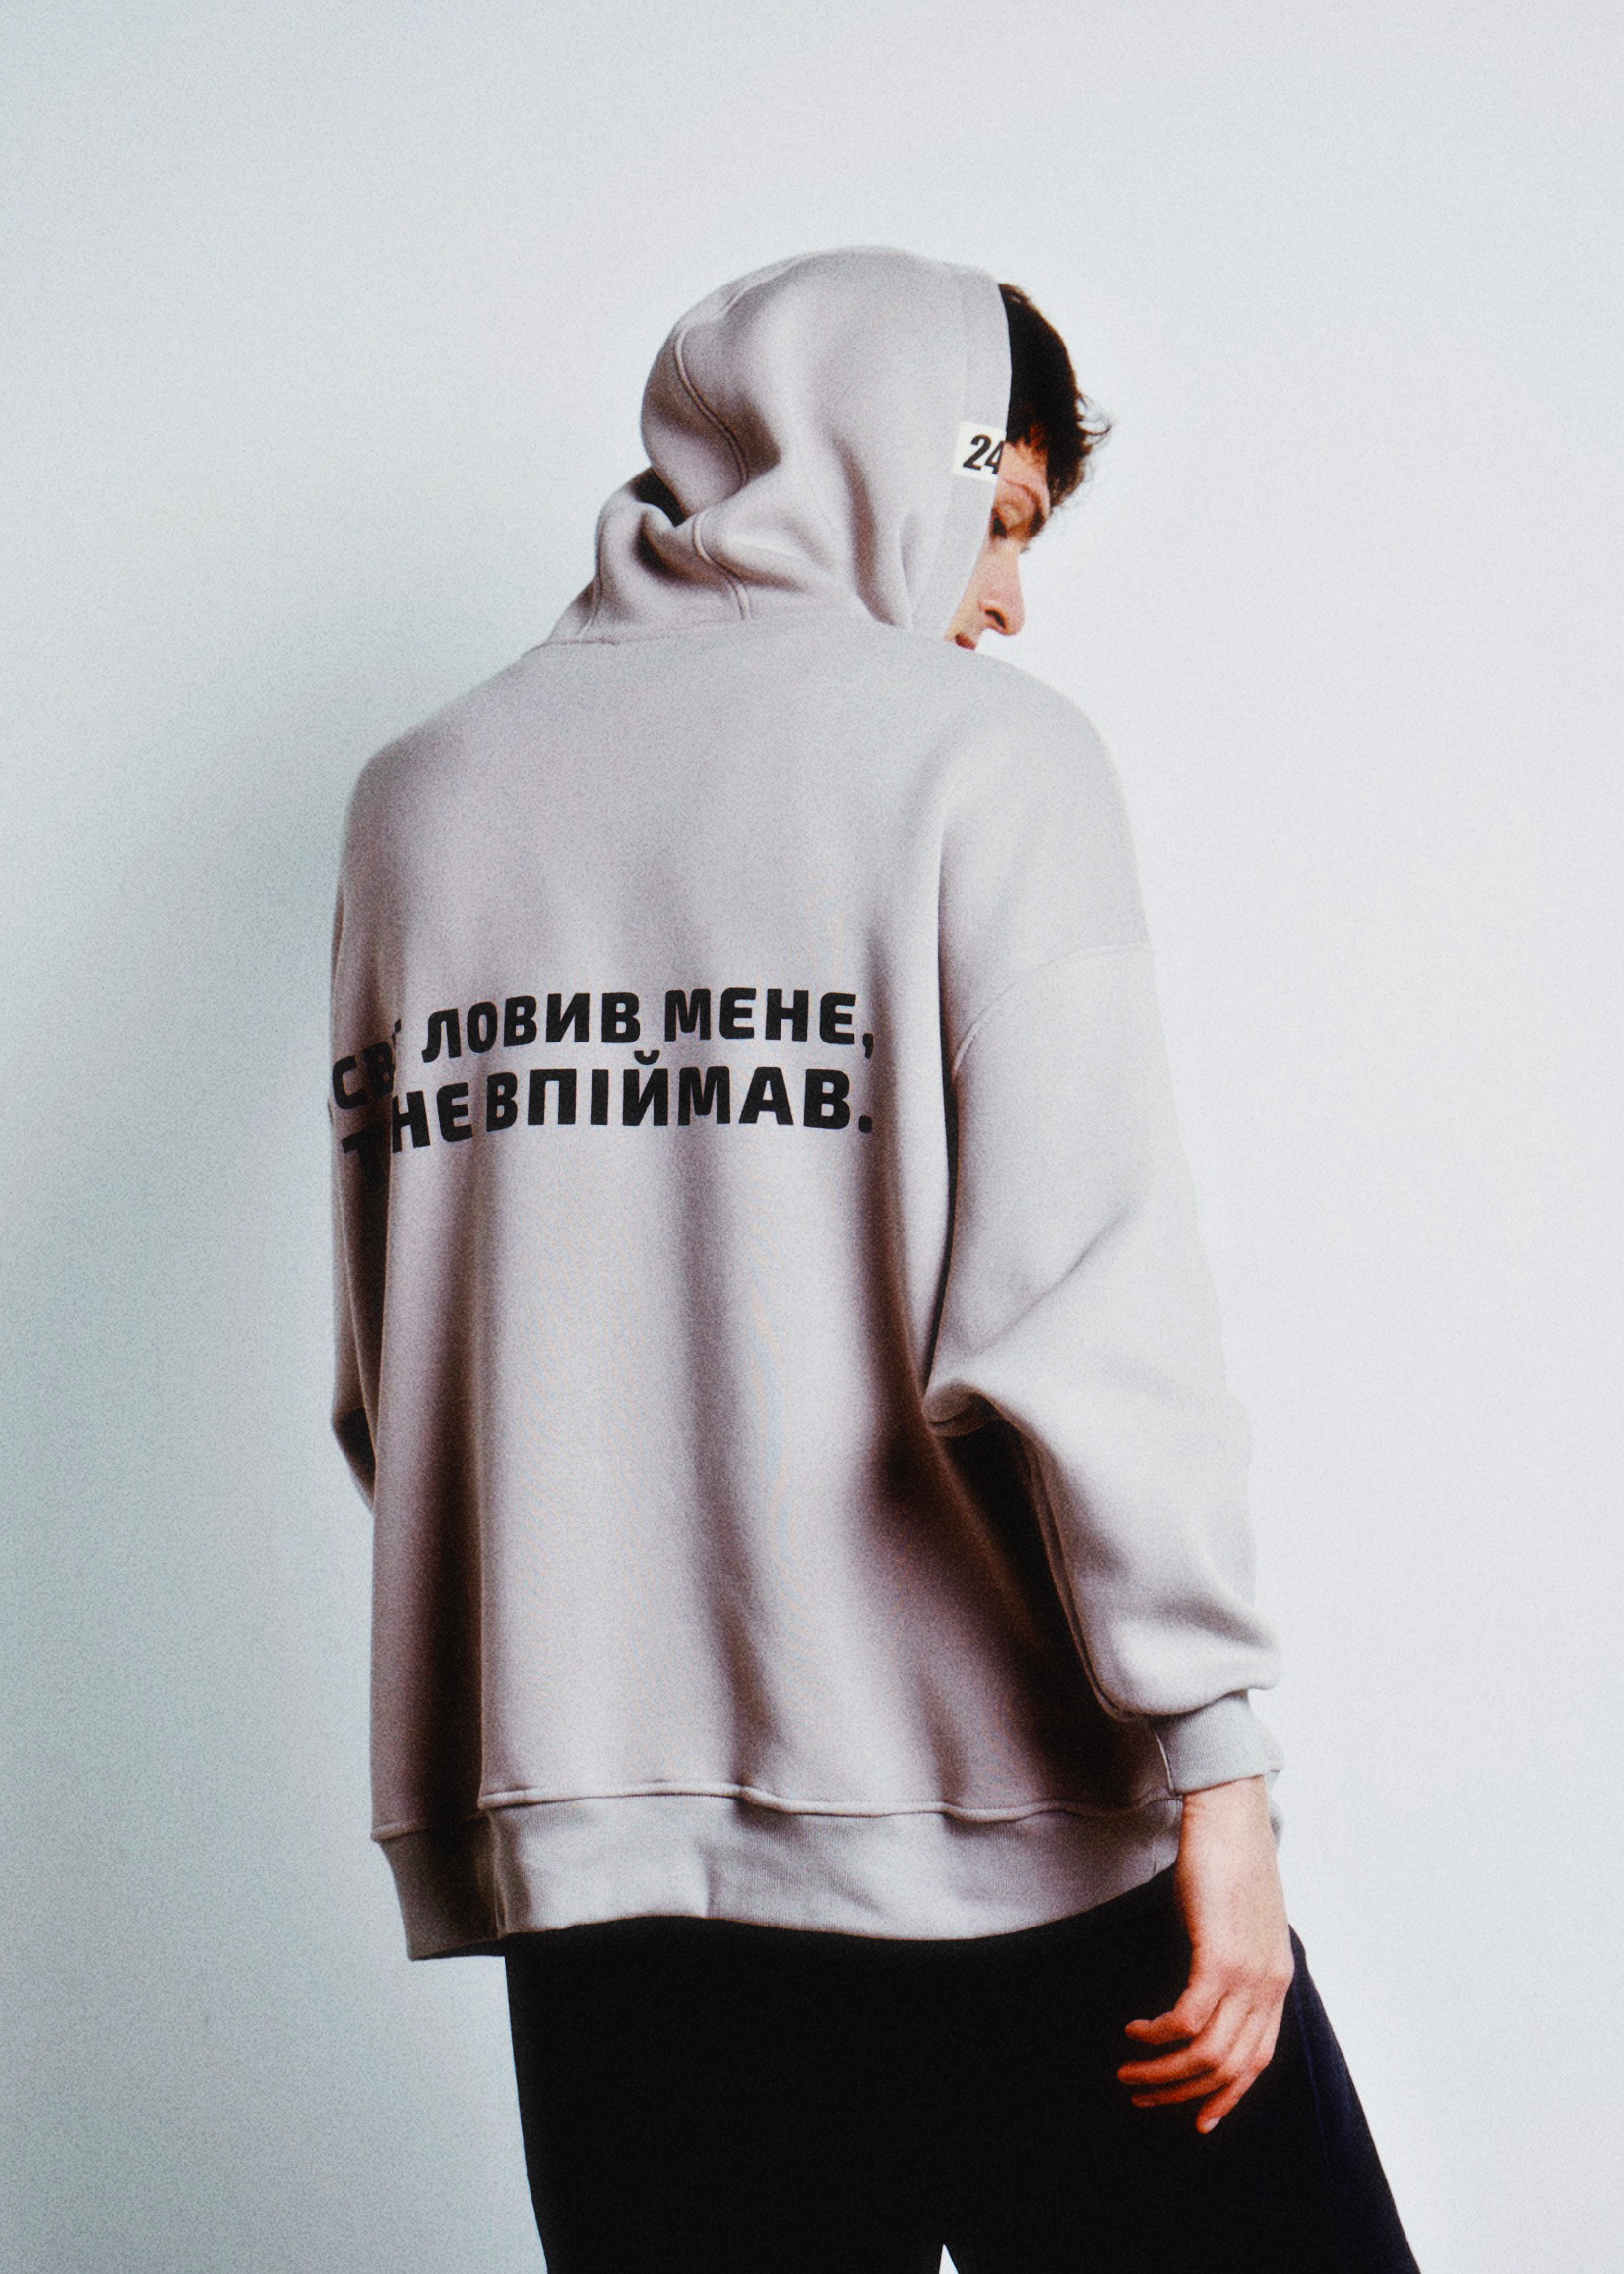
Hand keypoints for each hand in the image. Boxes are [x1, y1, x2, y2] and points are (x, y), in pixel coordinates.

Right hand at [1116, 1774, 1292, 2133]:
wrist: (1231, 1813)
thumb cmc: (1229, 1859)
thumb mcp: (1242, 1922)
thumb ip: (1234, 1959)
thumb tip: (1208, 1988)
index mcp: (1276, 1982)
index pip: (1257, 2061)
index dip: (1226, 2097)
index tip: (1197, 2120)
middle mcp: (1268, 1986)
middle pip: (1230, 2067)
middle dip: (1182, 2093)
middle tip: (1142, 2097)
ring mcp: (1247, 1974)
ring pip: (1207, 2053)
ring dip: (1163, 2072)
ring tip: (1128, 2071)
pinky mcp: (1219, 1956)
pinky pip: (1188, 2019)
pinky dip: (1158, 2034)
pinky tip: (1134, 2030)